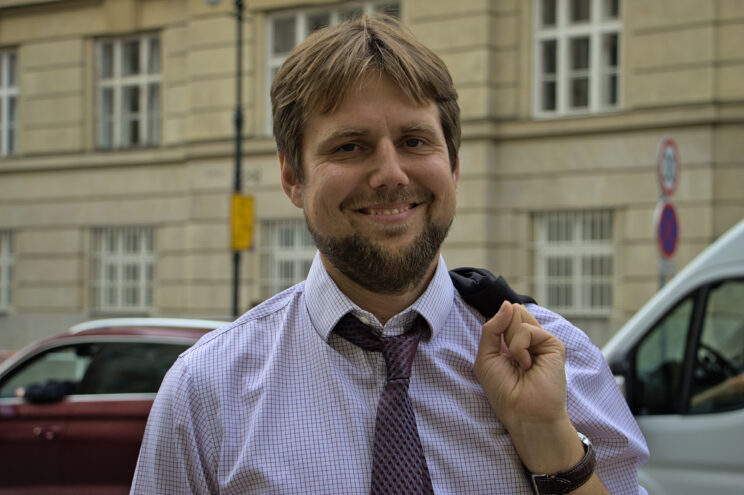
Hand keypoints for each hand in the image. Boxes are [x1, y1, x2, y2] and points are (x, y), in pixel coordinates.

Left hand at [474, 301, 566, 428]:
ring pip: (518, 316)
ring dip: (511, 342)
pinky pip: (528, 330)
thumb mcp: (486, 356)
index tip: (498, 350)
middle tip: (509, 358)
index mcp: (513, 341)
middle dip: (503, 332)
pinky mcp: (554, 345)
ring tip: (520, 365)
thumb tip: (508, 303)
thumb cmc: (503, 391)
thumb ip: (492, 328)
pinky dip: (519, 348)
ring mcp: (542, 341)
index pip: (504, 315)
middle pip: (512, 311)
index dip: (497, 326)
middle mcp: (529, 339)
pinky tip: (527, 366)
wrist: (523, 412)